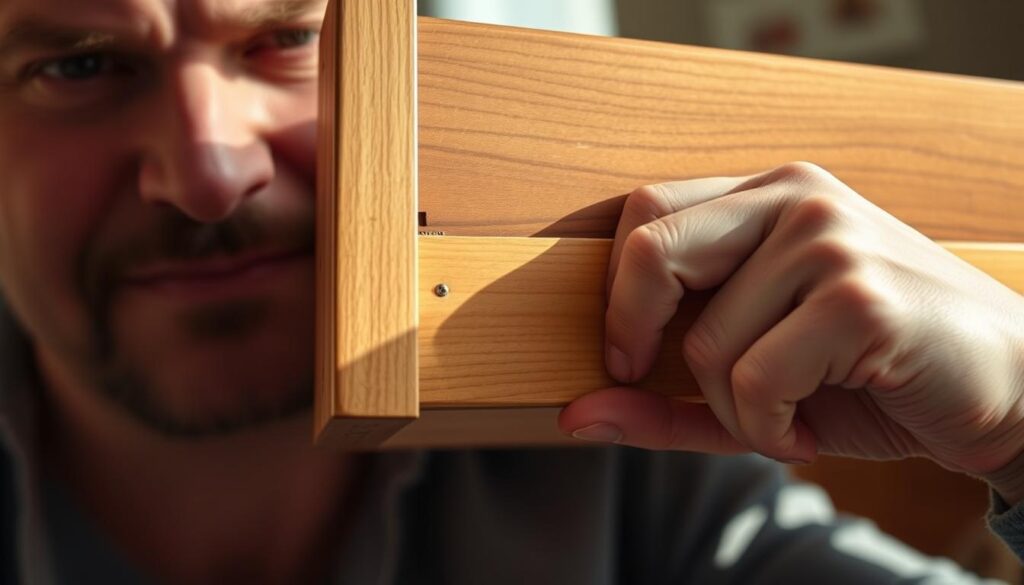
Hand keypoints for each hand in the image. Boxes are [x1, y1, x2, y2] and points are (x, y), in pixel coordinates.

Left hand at [558, 162, 1023, 501]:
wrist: (1008, 388)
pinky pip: (757, 378)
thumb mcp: (753, 386)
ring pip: (706, 342)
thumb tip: (574, 417)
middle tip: (668, 382)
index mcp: (767, 197)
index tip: (627, 357)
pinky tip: (811, 427)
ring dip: (734, 409)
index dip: (616, 294)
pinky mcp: (858, 296)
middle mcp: (796, 199)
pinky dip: (770, 427)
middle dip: (635, 334)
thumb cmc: (870, 375)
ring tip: (788, 415)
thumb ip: (661, 402)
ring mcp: (829, 239)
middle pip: (650, 248)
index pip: (645, 213)